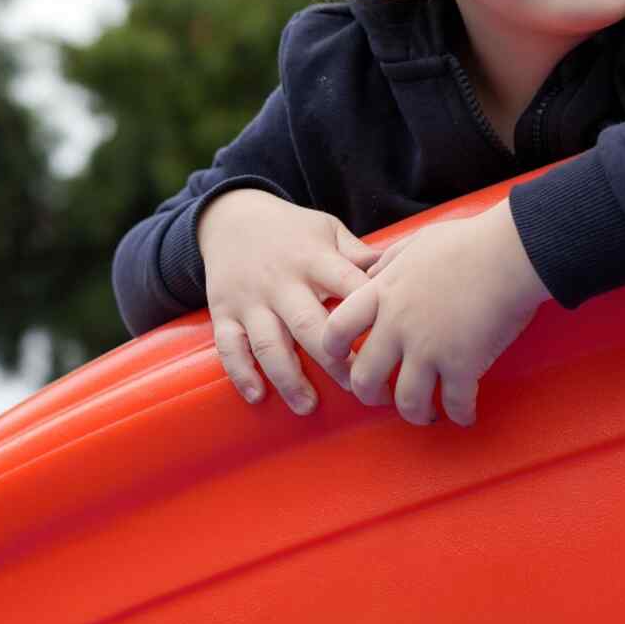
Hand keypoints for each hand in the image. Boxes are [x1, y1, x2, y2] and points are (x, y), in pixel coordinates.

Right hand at [197, 188, 379, 414]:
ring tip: (308, 406)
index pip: (347, 285)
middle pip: (309, 325)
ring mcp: (251, 299)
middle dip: (335, 361)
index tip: (391, 341)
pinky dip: (242, 373)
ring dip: (289, 378)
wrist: (232, 217)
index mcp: (314, 259)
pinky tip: (258, 396)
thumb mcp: (328, 230)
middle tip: (360, 388)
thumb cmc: (292, 230)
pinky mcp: (224, 312)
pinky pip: (230, 347)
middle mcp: (282, 281)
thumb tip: (399, 272)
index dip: (368, 314)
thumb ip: (358, 255)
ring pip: (268, 343)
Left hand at [322, 199, 551, 426]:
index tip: (343, 358)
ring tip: (427, 412)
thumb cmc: (469, 241)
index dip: (333, 349)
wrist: (509, 252)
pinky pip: (455, 403)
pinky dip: (460, 415)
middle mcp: (399, 325)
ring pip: (407, 401)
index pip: (337, 329)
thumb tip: (372, 273)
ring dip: (416, 413)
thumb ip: (389, 261)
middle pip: (365, 377)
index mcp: (385, 293)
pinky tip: (466, 415)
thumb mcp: (417, 241)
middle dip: (370, 395)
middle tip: (383, 396)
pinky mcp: (463, 364)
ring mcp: (430, 348)